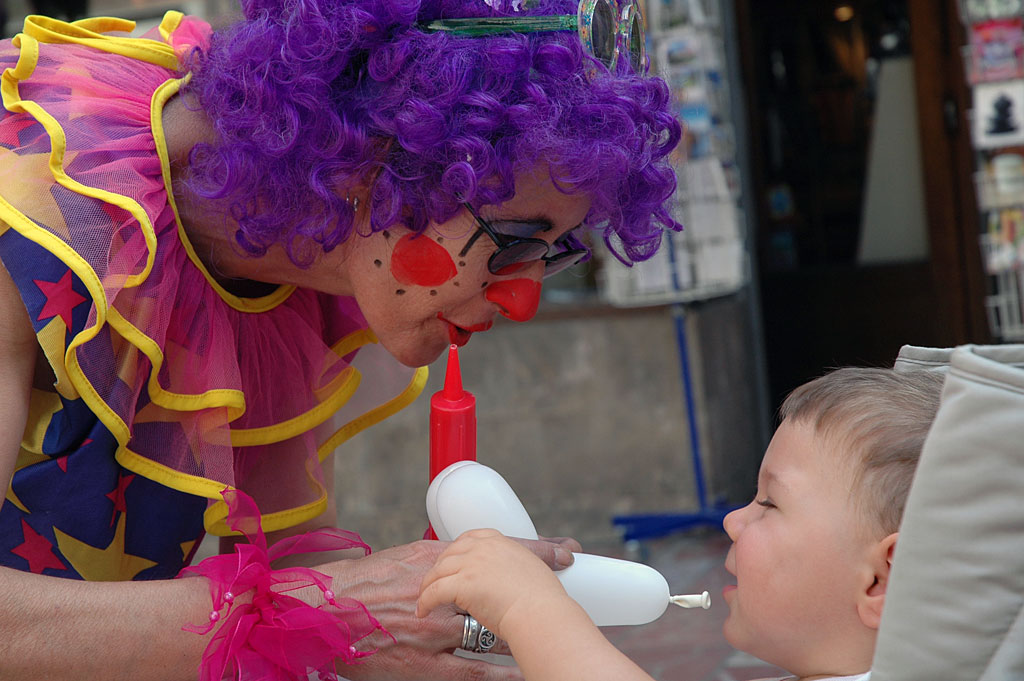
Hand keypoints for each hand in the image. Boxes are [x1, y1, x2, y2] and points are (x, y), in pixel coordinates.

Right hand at [324, 535, 571, 680]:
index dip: (535, 553)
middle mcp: (441, 593)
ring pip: (492, 634)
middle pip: (502, 594)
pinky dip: (499, 674)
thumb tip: (473, 551)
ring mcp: (434, 632)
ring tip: (554, 631)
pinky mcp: (423, 665)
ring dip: (522, 632)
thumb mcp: (406, 557)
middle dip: (536, 593)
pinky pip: (471, 672)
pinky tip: (522, 675)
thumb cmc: (364, 583)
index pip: (497, 554)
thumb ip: (442, 557)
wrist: (324, 611)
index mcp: (437, 561)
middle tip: (568, 590)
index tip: (567, 552)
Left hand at [416, 529, 576, 643]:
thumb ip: (521, 565)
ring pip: (437, 571)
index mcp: (499, 542)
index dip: (457, 551)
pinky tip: (423, 610)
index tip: (453, 562)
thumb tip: (522, 572)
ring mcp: (471, 564)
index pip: (469, 538)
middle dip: (439, 568)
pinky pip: (434, 591)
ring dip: (428, 585)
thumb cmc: (542, 600)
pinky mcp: (462, 584)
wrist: (541, 613)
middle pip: (449, 553)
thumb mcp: (534, 569)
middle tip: (433, 583)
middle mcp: (482, 548)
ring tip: (424, 598)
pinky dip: (425, 601)